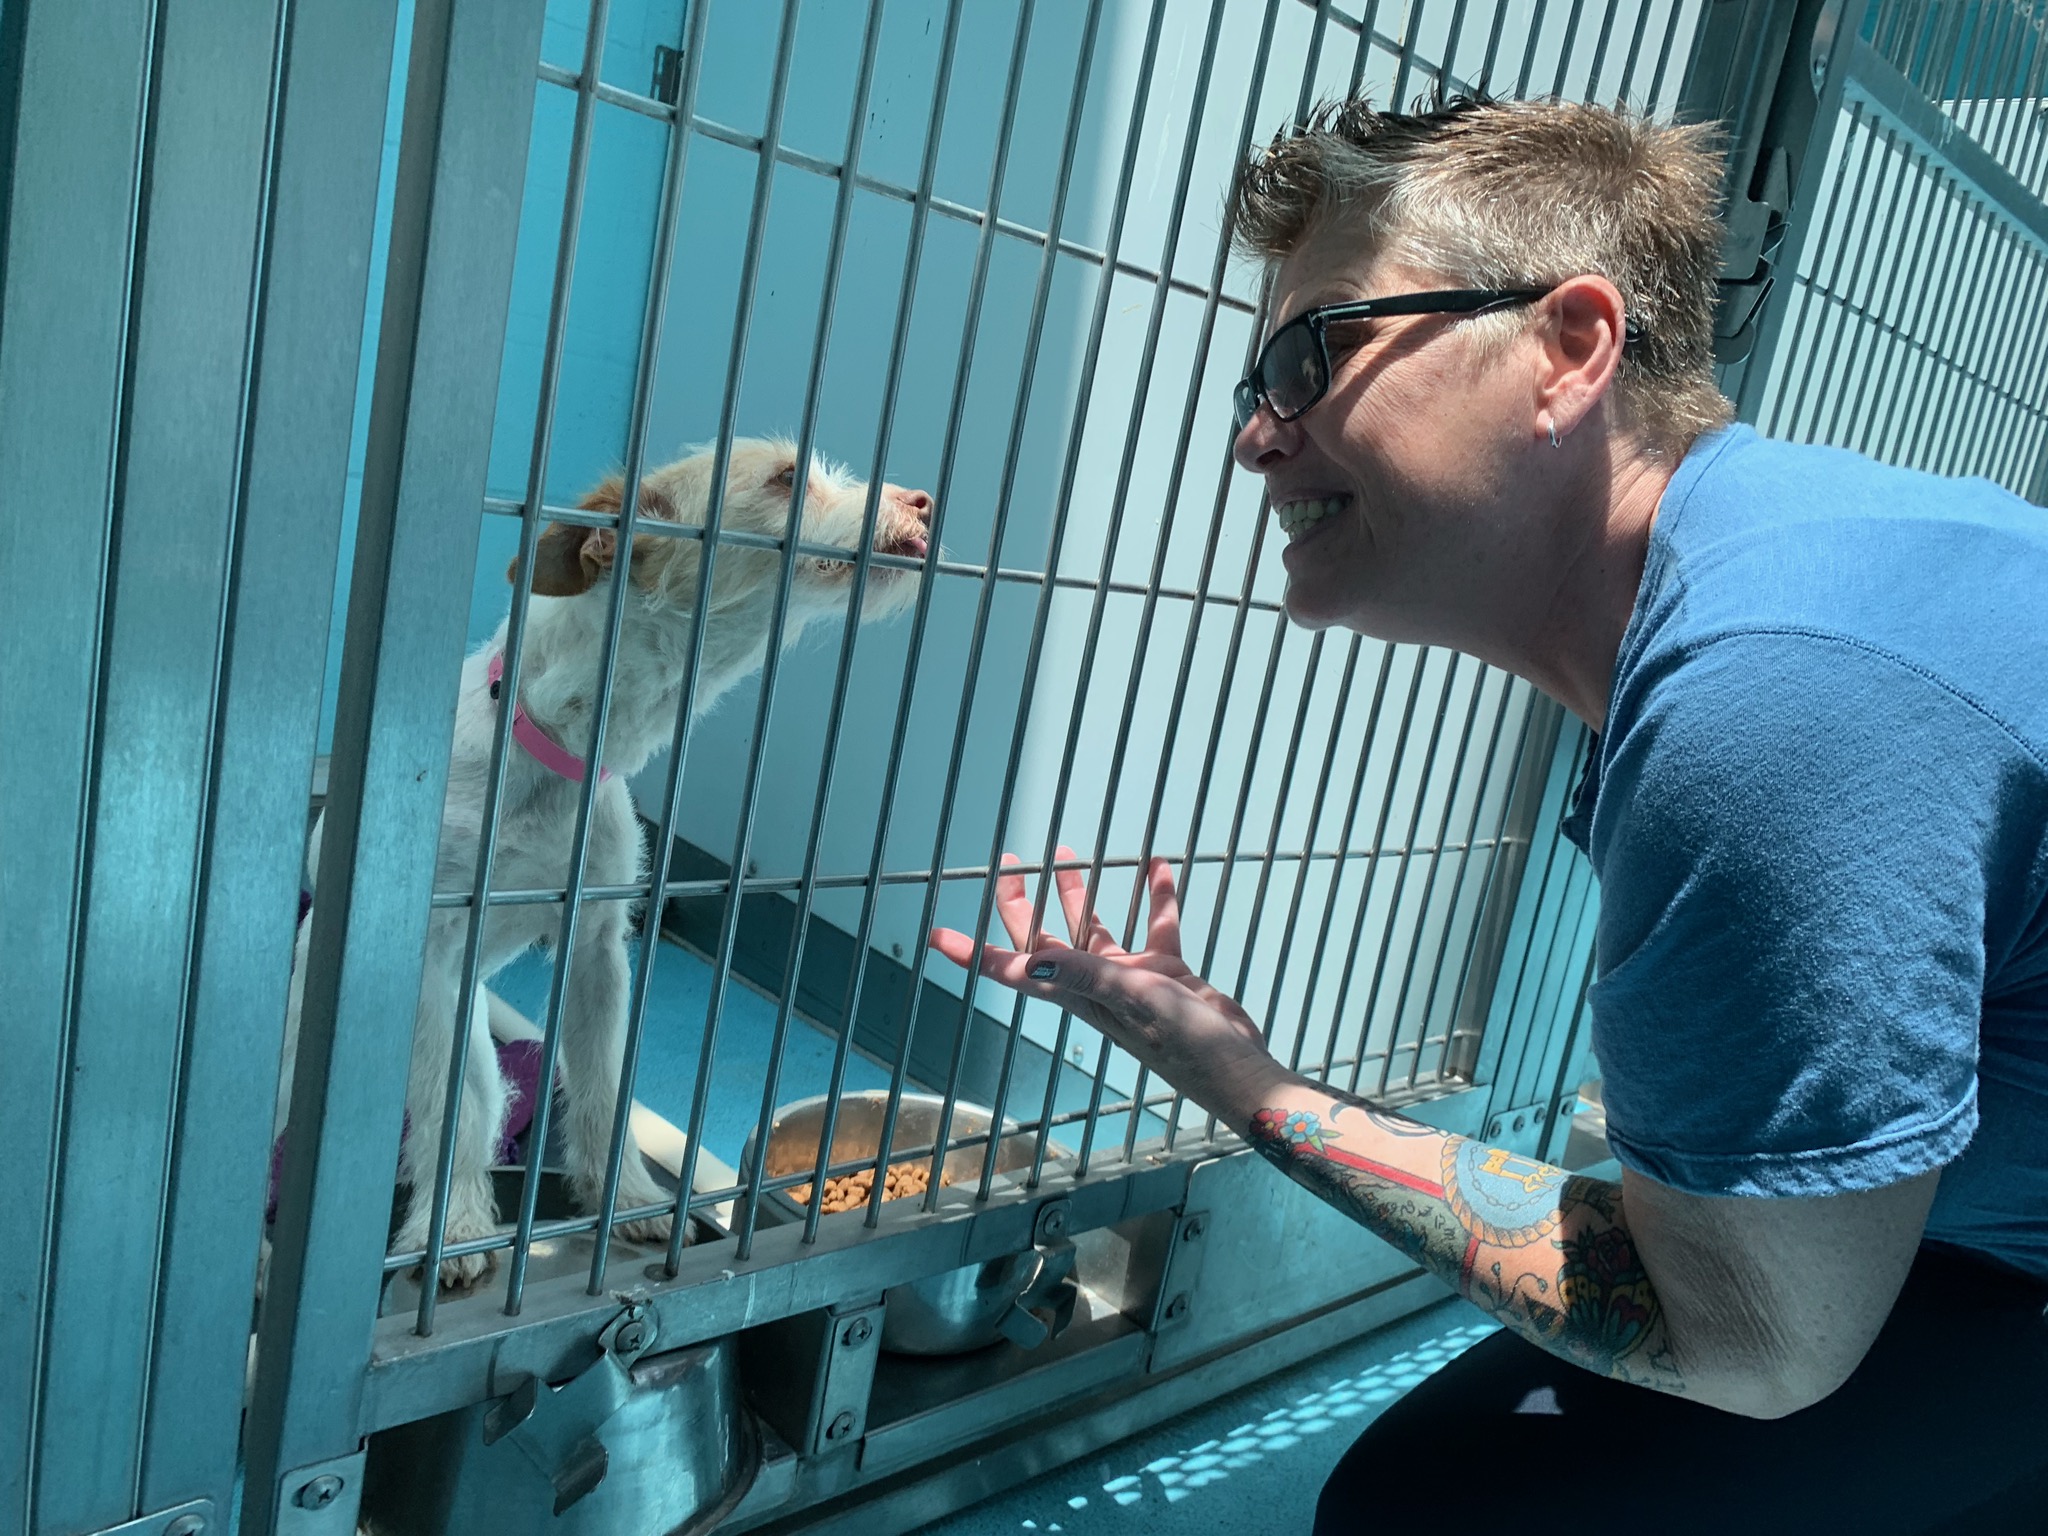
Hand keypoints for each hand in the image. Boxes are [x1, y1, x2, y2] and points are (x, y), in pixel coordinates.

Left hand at [927, 848, 1279, 1116]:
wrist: (1240, 1071)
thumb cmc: (1188, 1047)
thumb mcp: (1136, 1002)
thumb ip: (1087, 976)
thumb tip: (1032, 959)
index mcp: (1077, 995)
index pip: (1012, 970)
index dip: (972, 953)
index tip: (936, 935)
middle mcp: (1095, 986)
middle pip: (1046, 937)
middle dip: (1024, 901)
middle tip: (1012, 862)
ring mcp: (1130, 979)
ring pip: (1096, 927)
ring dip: (1081, 892)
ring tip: (1068, 853)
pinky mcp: (1167, 974)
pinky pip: (1156, 926)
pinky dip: (1155, 897)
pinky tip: (1156, 867)